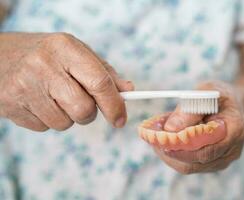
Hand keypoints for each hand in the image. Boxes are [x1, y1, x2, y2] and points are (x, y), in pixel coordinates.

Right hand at [0, 33, 133, 130]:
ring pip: (64, 124)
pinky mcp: (10, 105)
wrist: (0, 56)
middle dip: (89, 113)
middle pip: (84, 109)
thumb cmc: (47, 55)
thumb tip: (127, 91)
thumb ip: (104, 73)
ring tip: (54, 96)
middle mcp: (44, 65)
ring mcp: (24, 86)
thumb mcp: (77, 53)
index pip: (99, 82)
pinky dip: (48, 119)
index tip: (120, 119)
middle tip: (82, 103)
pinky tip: (38, 101)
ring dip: (67, 116)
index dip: (114, 105)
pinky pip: (44, 128)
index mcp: (65, 47)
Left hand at [154, 81, 243, 173]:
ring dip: (167, 152)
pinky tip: (162, 140)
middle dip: (170, 149)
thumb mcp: (206, 91)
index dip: (183, 145)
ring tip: (154, 136)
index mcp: (235, 129)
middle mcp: (231, 150)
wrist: (229, 107)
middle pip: (196, 160)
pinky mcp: (209, 164)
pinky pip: (186, 164)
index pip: (208, 146)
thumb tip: (170, 128)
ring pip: (188, 166)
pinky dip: (171, 153)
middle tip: (150, 136)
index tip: (161, 137)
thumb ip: (191, 108)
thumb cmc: (218, 96)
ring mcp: (220, 160)